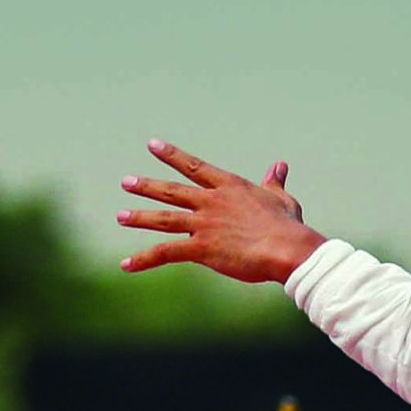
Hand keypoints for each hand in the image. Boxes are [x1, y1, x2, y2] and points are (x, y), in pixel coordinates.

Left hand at [118, 144, 324, 283]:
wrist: (287, 248)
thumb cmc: (289, 226)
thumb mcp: (281, 199)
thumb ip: (274, 182)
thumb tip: (280, 165)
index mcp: (230, 188)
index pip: (195, 167)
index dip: (172, 155)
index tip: (153, 145)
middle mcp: (212, 202)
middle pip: (173, 191)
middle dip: (148, 186)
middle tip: (126, 182)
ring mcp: (204, 225)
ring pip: (164, 219)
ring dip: (140, 217)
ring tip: (121, 216)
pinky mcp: (201, 248)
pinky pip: (166, 253)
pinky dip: (144, 259)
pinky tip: (126, 265)